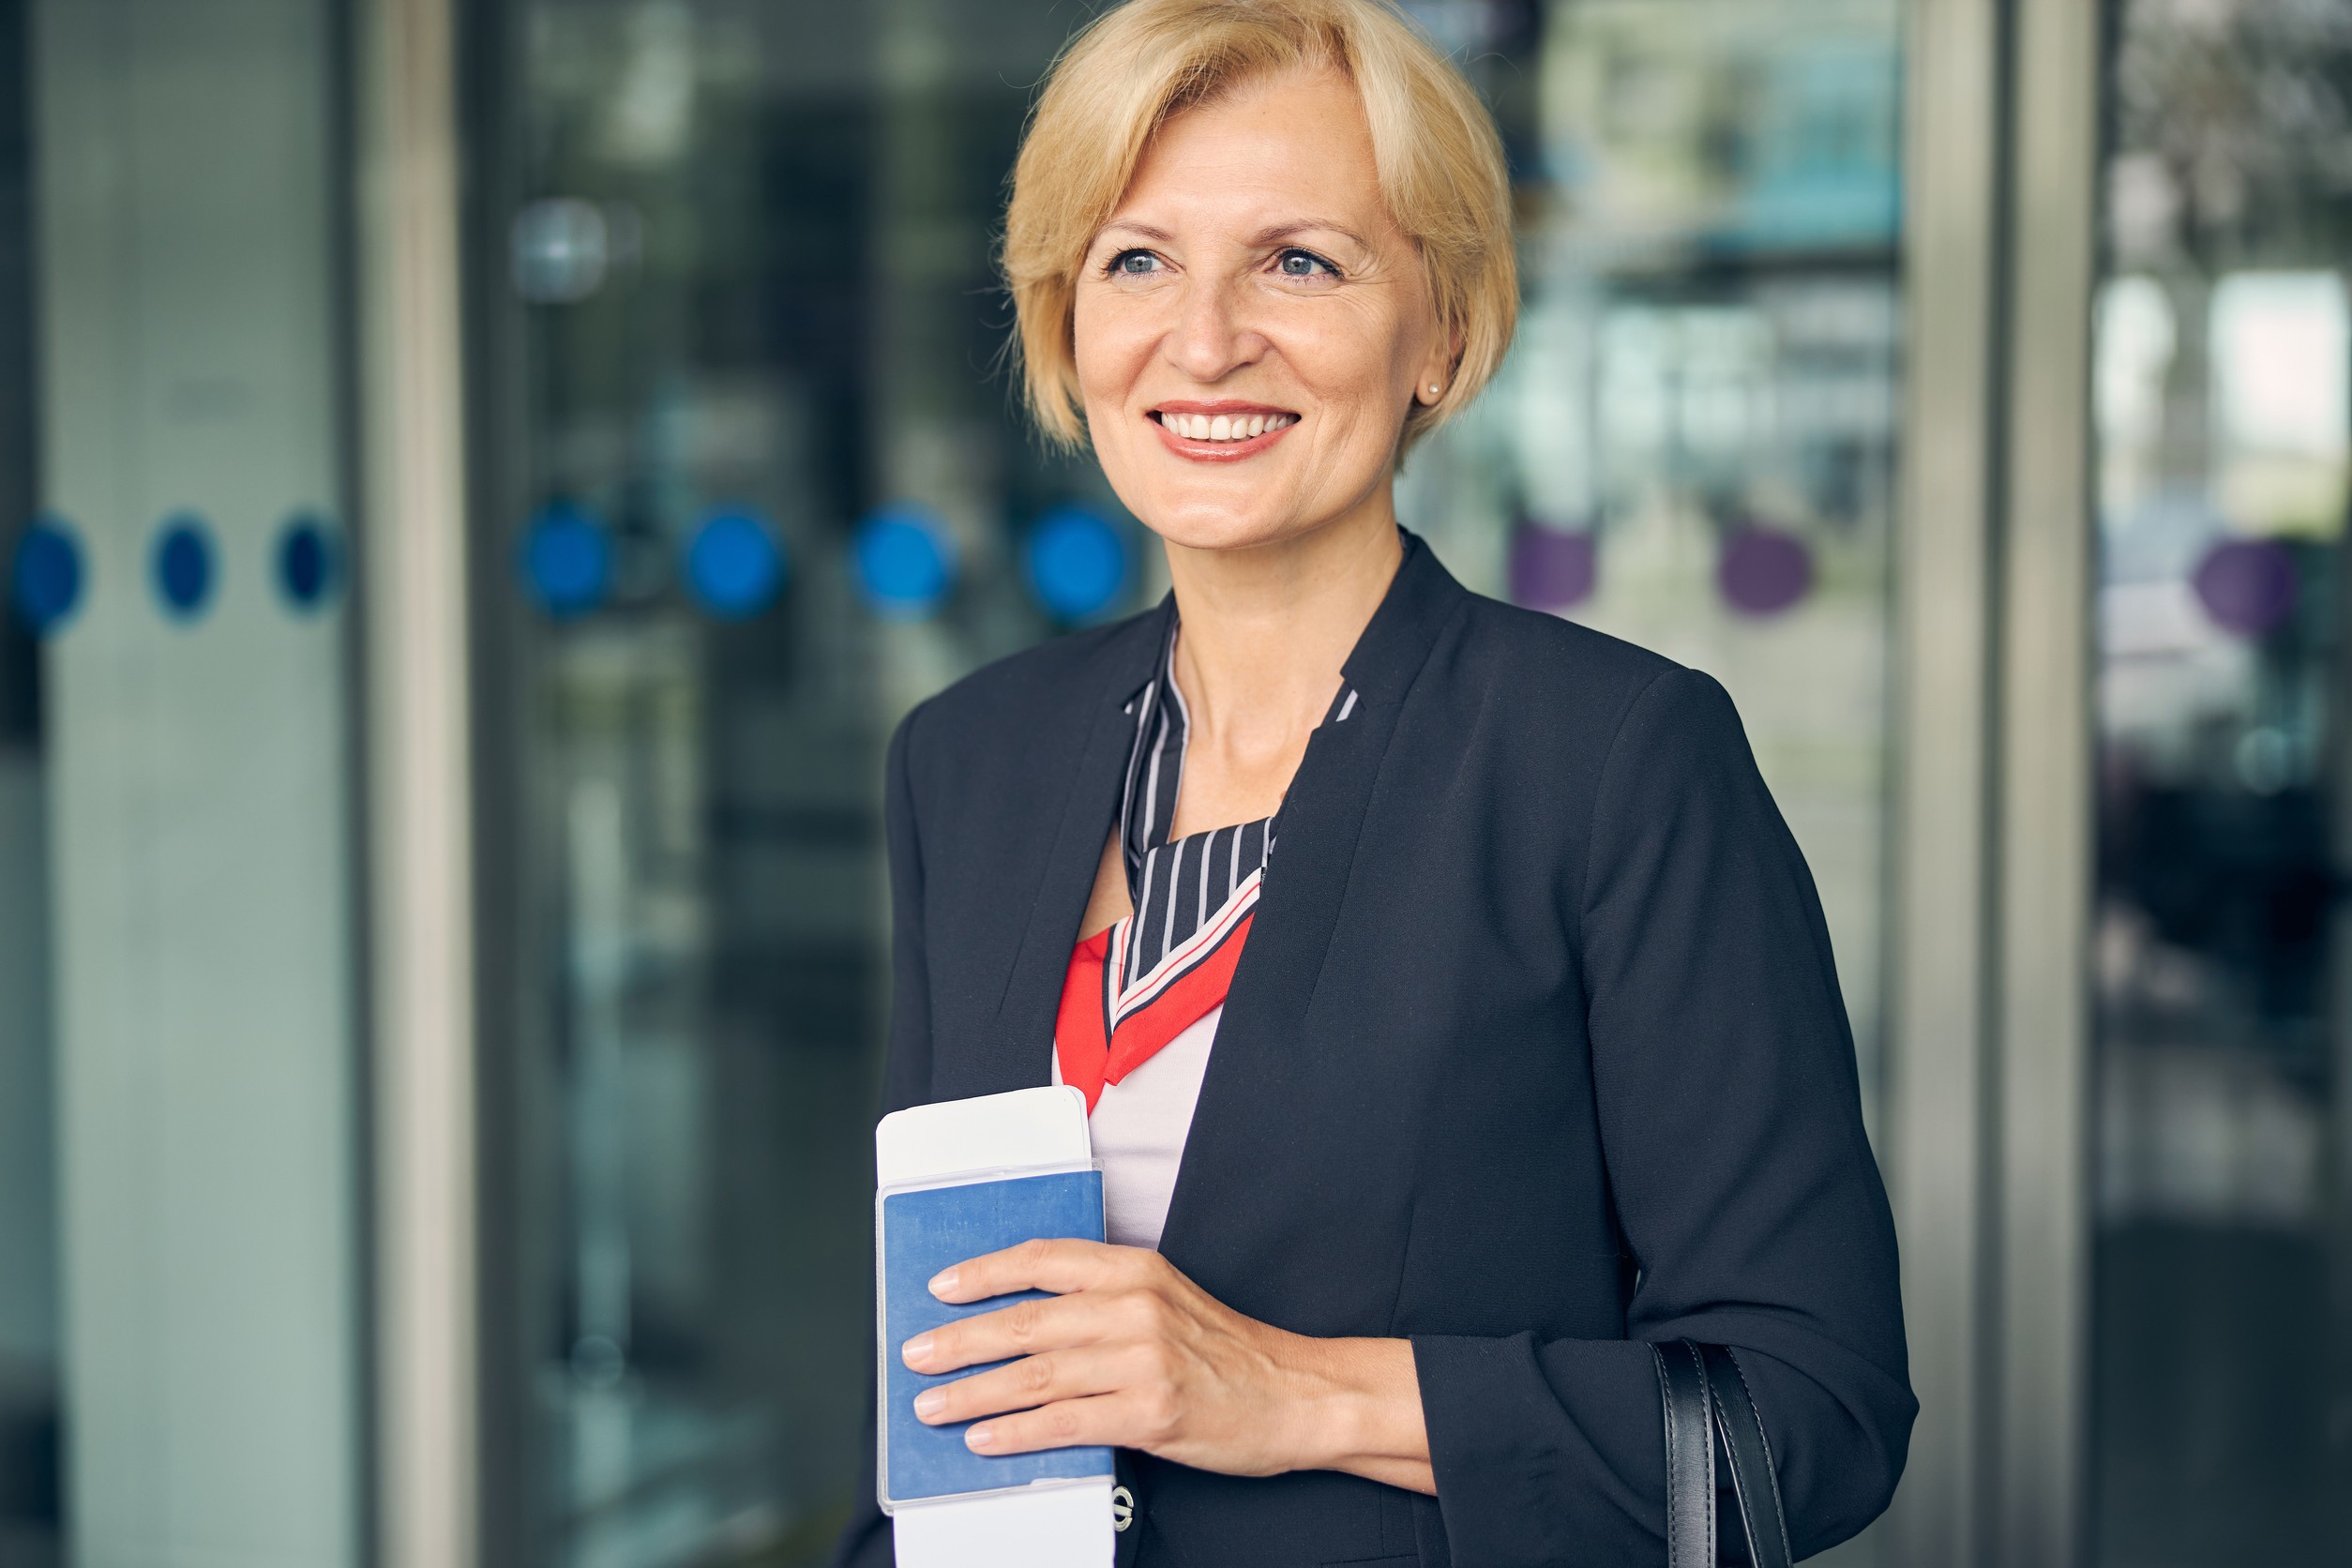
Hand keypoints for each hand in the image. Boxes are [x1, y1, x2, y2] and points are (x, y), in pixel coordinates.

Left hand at [899, 1238, 1432, 1490]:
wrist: (1297, 1396)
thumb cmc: (1227, 1353)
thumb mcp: (1167, 1300)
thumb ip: (1102, 1302)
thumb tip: (1020, 1320)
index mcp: (1135, 1269)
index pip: (1042, 1261)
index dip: (985, 1274)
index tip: (942, 1287)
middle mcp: (1135, 1306)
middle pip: (1026, 1322)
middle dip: (960, 1341)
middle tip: (916, 1355)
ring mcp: (1142, 1360)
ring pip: (1034, 1376)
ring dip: (972, 1393)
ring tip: (932, 1405)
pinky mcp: (1149, 1412)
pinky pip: (1063, 1422)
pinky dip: (1015, 1432)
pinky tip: (985, 1439)